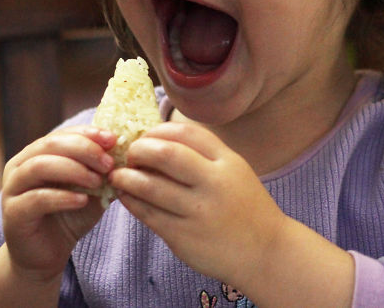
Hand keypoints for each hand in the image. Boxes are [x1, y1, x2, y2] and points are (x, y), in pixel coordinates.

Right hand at [1, 126, 115, 281]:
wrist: (47, 255)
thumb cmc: (70, 215)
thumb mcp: (92, 189)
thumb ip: (104, 170)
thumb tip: (128, 152)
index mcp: (38, 153)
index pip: (63, 133)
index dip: (88, 133)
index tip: (113, 139)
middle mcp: (20, 165)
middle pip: (50, 144)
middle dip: (84, 149)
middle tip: (108, 163)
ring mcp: (12, 188)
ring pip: (39, 166)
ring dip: (74, 170)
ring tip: (98, 181)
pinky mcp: (13, 214)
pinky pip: (36, 199)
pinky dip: (62, 197)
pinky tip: (83, 201)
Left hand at [108, 122, 287, 284]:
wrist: (266, 251)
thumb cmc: (246, 208)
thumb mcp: (235, 171)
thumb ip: (204, 156)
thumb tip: (159, 142)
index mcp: (227, 161)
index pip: (185, 132)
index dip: (158, 131)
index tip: (146, 137)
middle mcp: (213, 183)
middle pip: (166, 154)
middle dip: (139, 150)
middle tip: (130, 155)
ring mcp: (198, 211)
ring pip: (150, 186)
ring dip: (126, 178)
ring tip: (118, 177)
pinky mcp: (183, 237)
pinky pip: (148, 214)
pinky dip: (131, 202)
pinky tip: (126, 197)